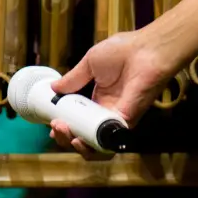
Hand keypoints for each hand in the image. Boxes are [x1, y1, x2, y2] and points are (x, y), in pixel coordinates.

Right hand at [46, 30, 172, 154]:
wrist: (146, 50)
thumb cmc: (122, 51)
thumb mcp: (89, 63)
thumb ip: (73, 79)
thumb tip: (53, 89)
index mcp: (97, 98)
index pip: (78, 119)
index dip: (64, 124)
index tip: (51, 122)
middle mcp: (105, 112)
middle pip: (83, 135)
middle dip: (65, 137)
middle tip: (56, 127)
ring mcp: (116, 119)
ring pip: (95, 145)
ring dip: (78, 146)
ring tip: (67, 135)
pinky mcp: (126, 123)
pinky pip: (109, 142)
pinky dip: (93, 145)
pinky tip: (79, 138)